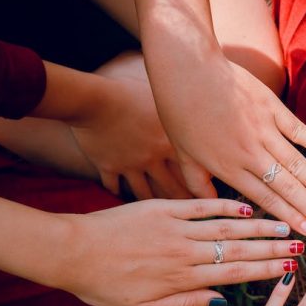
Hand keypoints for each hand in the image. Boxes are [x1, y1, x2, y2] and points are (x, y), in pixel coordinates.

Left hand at [55, 199, 301, 305]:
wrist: (72, 251)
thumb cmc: (105, 286)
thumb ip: (185, 305)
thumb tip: (222, 302)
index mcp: (182, 278)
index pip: (234, 273)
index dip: (266, 270)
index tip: (291, 268)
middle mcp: (185, 251)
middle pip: (239, 248)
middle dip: (274, 247)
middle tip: (302, 244)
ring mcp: (176, 226)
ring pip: (226, 226)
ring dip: (259, 226)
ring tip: (286, 224)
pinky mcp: (164, 208)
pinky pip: (201, 206)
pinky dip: (225, 206)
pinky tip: (247, 207)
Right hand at [71, 52, 191, 199]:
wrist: (94, 100)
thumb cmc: (129, 91)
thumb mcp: (162, 96)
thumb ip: (179, 107)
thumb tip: (198, 94)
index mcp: (170, 143)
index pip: (191, 171)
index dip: (202, 187)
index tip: (211, 198)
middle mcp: (153, 158)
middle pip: (172, 187)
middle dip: (182, 201)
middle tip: (192, 213)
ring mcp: (130, 165)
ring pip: (145, 192)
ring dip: (153, 201)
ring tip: (160, 213)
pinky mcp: (108, 166)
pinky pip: (114, 185)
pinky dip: (117, 192)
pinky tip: (120, 198)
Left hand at [152, 55, 305, 237]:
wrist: (187, 68)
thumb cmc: (180, 112)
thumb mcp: (184, 154)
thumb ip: (198, 184)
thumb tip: (212, 207)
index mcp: (229, 167)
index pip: (266, 199)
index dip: (290, 218)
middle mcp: (251, 153)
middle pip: (288, 187)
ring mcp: (264, 129)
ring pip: (298, 164)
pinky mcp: (272, 108)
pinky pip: (299, 131)